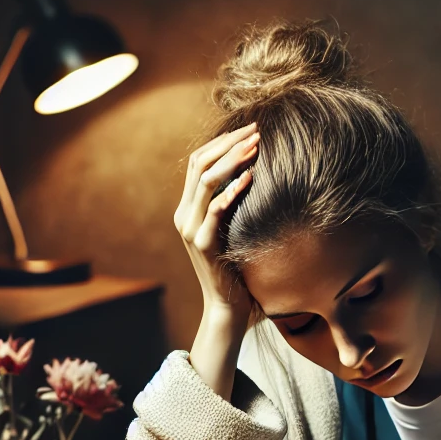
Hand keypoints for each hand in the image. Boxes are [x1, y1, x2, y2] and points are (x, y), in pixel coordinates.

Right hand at [174, 122, 259, 322]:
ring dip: (232, 160)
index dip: (223, 143)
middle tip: (256, 130)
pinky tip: (251, 178)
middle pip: (201, 164)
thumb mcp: (231, 232)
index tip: (250, 131)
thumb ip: (231, 208)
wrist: (227, 308)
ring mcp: (190, 229)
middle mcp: (184, 215)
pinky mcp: (202, 245)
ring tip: (256, 146)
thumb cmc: (236, 270)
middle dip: (229, 144)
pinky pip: (215, 210)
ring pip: (206, 181)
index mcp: (188, 209)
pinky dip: (232, 191)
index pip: (200, 162)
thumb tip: (252, 177)